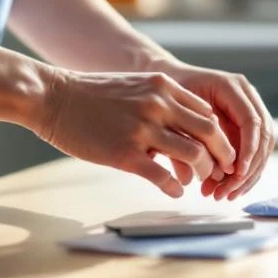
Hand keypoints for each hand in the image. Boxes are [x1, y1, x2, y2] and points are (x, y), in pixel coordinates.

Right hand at [34, 70, 235, 197]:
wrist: (53, 97)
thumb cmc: (92, 95)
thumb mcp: (135, 86)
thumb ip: (162, 101)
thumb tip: (185, 127)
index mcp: (163, 87)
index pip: (207, 112)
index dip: (219, 134)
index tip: (220, 150)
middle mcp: (159, 105)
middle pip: (209, 133)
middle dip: (222, 154)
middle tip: (223, 170)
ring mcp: (143, 130)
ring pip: (193, 155)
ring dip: (203, 172)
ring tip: (200, 182)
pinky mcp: (126, 153)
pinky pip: (163, 176)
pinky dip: (175, 187)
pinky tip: (175, 192)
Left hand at [155, 61, 273, 201]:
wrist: (168, 80)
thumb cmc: (169, 93)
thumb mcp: (177, 111)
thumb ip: (194, 137)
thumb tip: (208, 173)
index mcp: (232, 86)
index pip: (252, 121)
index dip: (248, 149)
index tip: (237, 173)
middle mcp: (247, 96)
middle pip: (264, 137)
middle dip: (249, 169)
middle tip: (229, 191)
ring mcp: (249, 110)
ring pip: (262, 149)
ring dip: (247, 176)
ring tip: (224, 195)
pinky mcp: (245, 126)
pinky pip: (252, 152)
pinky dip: (241, 174)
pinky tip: (226, 189)